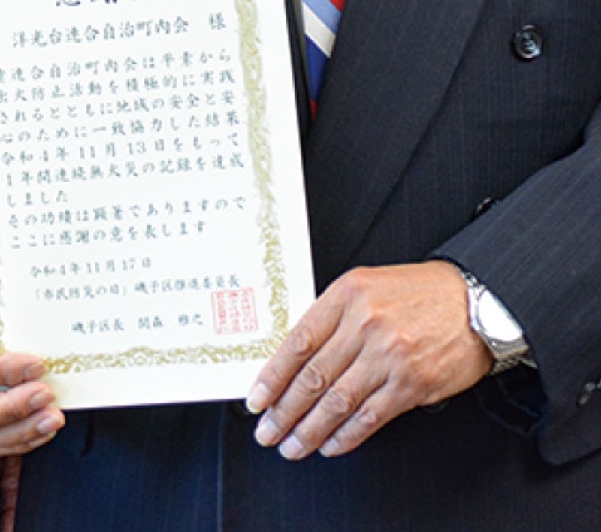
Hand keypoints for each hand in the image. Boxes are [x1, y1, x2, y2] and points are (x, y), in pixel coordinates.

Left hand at [245, 260, 491, 459]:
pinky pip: (370, 417)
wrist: (475, 302)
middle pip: (313, 376)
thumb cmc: (419, 293)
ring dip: (309, 430)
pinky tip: (329, 445)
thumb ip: (334, 316)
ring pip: (337, 401)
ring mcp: (389, 356)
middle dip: (285, 411)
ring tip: (292, 446)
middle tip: (267, 432)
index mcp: (347, 294)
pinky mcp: (412, 384)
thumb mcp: (367, 286)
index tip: (257, 399)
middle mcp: (365, 324)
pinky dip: (346, 436)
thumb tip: (296, 359)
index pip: (298, 341)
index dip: (273, 375)